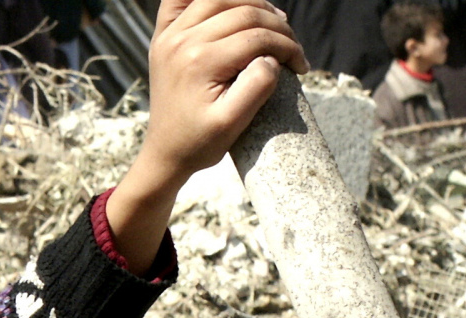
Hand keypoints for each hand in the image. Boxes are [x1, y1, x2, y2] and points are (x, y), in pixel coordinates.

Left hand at [140, 0, 308, 185]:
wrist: (165, 154)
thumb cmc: (200, 142)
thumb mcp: (233, 124)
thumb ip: (257, 86)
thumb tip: (270, 56)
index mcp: (199, 62)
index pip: (257, 37)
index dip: (287, 47)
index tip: (301, 66)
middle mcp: (181, 41)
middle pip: (242, 12)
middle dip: (276, 27)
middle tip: (291, 47)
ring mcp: (169, 36)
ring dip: (252, 4)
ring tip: (273, 23)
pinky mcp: (164, 36)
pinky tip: (232, 4)